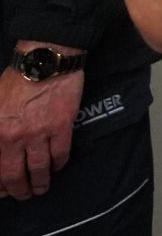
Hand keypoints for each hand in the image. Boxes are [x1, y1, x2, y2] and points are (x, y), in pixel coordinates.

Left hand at [0, 47, 84, 199]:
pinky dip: (59, 164)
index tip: (3, 192)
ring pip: (39, 169)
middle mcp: (14, 137)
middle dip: (19, 190)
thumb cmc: (16, 79)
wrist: (44, 60)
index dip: (0, 186)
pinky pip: (60, 154)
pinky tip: (57, 166)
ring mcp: (39, 133)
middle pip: (15, 175)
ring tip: (42, 187)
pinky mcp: (61, 126)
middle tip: (24, 195)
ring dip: (40, 182)